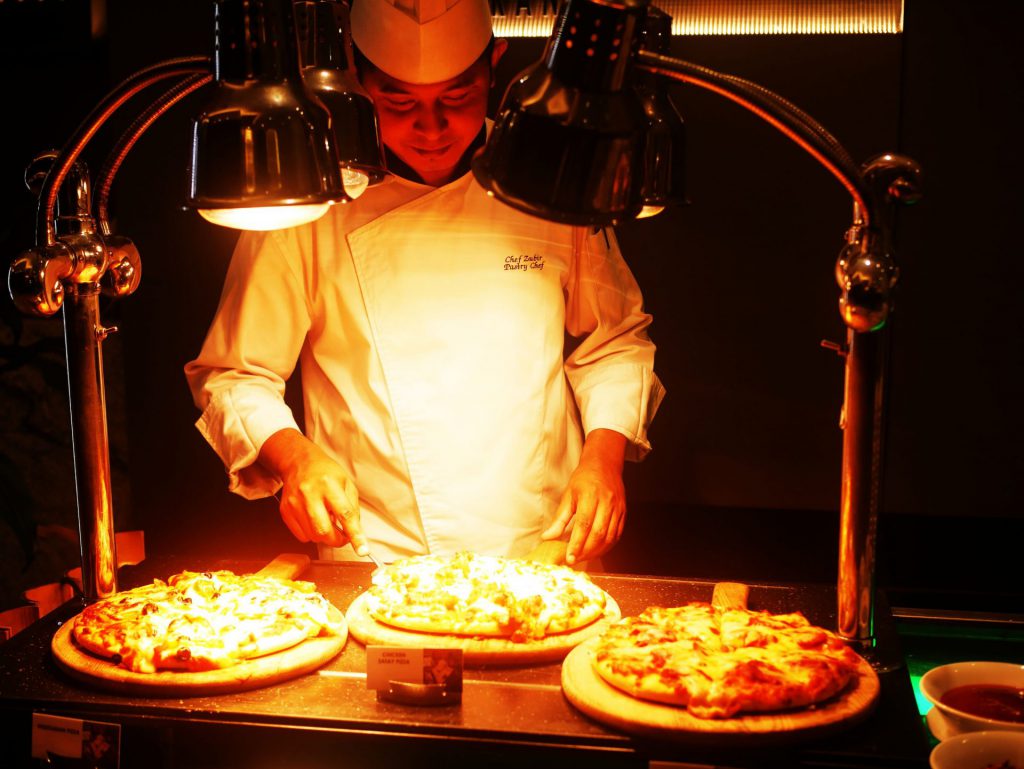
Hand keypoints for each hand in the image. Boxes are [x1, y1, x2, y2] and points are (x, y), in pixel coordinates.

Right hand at [258, 428, 367, 554]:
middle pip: (324, 531)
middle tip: (343, 536)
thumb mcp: (347, 484)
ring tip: (328, 521)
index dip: (355, 535)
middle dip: (337, 540)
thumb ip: (352, 508)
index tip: (363, 550)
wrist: (299, 462)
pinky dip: (311, 534)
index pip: (345, 514)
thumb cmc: (326, 473)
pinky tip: (314, 520)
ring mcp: (294, 503)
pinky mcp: (285, 511)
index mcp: (329, 485)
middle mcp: (309, 494)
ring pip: (312, 536)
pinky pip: (301, 536)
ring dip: (325, 537)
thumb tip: (354, 533)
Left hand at [541, 429, 626, 565]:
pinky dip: (607, 546)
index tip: (569, 557)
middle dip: (586, 551)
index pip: (584, 525)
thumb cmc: (584, 479)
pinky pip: (617, 534)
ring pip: (609, 537)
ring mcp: (617, 508)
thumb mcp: (568, 495)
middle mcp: (607, 503)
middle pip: (598, 533)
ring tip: (583, 557)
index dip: (576, 543)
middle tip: (574, 560)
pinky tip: (596, 550)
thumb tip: (548, 537)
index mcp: (591, 496)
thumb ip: (560, 518)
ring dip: (596, 551)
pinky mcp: (623, 513)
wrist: (605, 465)